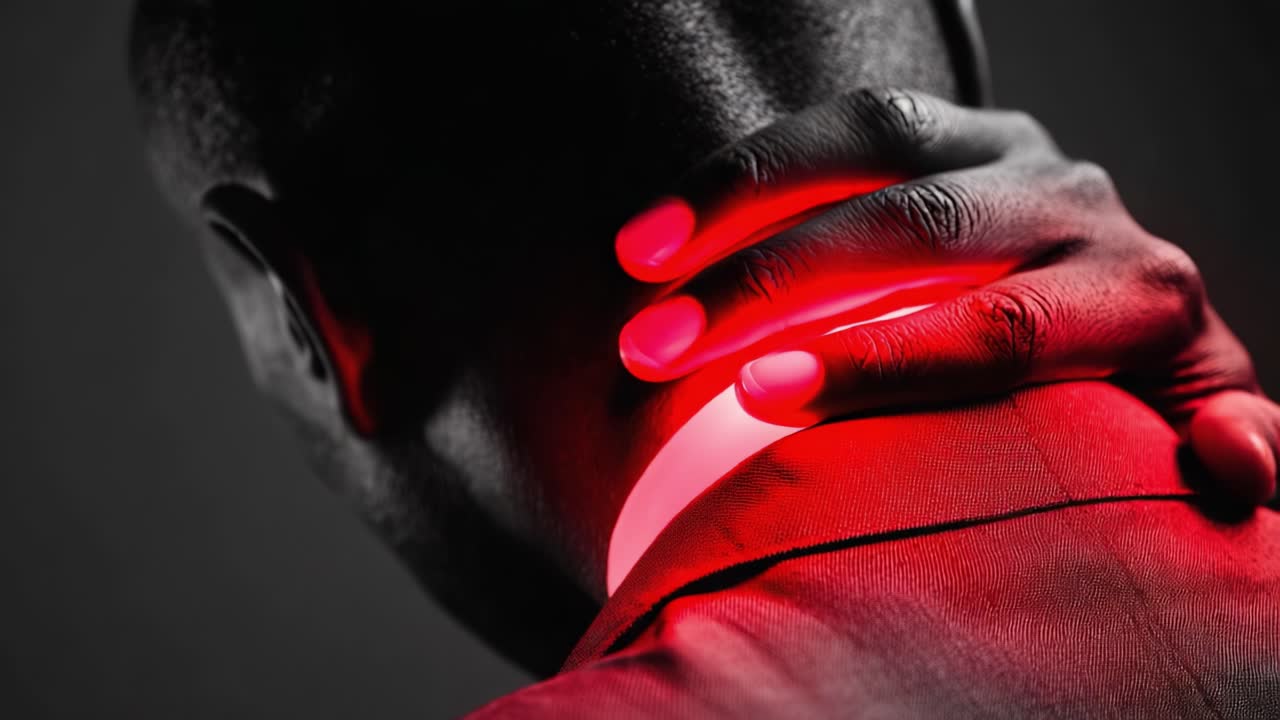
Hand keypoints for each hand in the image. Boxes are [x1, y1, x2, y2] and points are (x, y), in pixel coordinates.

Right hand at [614, 88, 1277, 505]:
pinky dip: (736, 173)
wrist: (1101, 296)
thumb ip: (1214, 450)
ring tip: (638, 271)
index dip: (875, 362)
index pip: (999, 327)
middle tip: (658, 348)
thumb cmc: (1115, 397)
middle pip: (914, 231)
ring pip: (863, 148)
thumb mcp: (1179, 434)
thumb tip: (1232, 476)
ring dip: (735, 207)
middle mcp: (1076, 201)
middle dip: (773, 288)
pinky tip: (655, 229)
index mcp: (1139, 294)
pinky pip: (833, 123)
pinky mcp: (944, 121)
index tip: (758, 398)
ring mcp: (1004, 146)